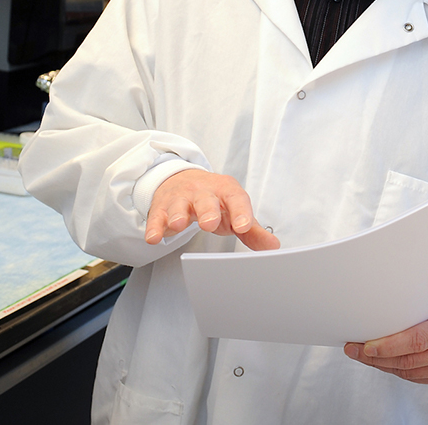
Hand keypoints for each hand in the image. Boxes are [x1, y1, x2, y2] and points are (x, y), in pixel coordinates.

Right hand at [144, 170, 280, 250]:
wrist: (183, 180)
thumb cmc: (214, 201)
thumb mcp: (235, 211)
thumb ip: (252, 230)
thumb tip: (273, 247)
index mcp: (225, 190)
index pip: (236, 198)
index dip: (241, 212)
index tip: (244, 226)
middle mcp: (202, 191)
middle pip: (205, 199)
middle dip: (207, 211)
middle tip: (210, 223)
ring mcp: (180, 198)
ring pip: (178, 205)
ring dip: (177, 214)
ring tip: (178, 224)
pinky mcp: (162, 208)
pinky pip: (157, 217)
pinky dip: (155, 227)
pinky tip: (154, 237)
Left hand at [345, 278, 427, 383]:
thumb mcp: (427, 296)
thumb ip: (406, 309)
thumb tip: (370, 318)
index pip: (416, 341)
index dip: (388, 346)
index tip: (366, 346)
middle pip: (408, 360)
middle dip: (376, 357)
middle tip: (353, 349)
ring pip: (407, 372)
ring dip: (381, 364)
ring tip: (362, 354)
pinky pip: (413, 377)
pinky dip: (394, 368)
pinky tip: (381, 360)